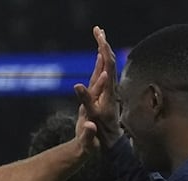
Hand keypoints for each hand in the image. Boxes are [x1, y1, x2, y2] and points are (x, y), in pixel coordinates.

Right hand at [73, 26, 123, 149]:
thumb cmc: (98, 136)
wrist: (109, 143)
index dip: (103, 56)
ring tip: (100, 35)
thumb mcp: (90, 127)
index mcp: (106, 96)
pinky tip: (100, 55)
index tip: (100, 42)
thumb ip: (86, 113)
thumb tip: (77, 91)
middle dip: (104, 45)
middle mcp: (110, 91)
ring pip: (108, 66)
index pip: (106, 71)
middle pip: (109, 63)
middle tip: (98, 29)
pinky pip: (105, 72)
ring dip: (104, 50)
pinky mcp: (105, 93)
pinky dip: (102, 60)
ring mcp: (108, 91)